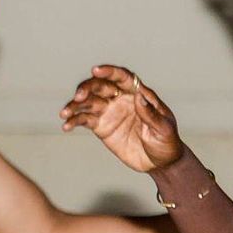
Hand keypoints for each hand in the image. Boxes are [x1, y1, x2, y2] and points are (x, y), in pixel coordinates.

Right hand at [59, 66, 184, 173]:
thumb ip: (151, 114)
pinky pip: (84, 120)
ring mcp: (109, 111)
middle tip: (79, 97)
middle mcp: (120, 98)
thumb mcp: (164, 129)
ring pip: (88, 102)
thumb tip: (139, 96)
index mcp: (138, 94)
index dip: (109, 71)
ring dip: (74, 105)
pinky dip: (74, 121)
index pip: (122, 77)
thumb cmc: (167, 142)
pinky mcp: (101, 126)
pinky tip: (66, 125)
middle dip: (87, 88)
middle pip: (100, 86)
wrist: (160, 163)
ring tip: (64, 113)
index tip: (96, 70)